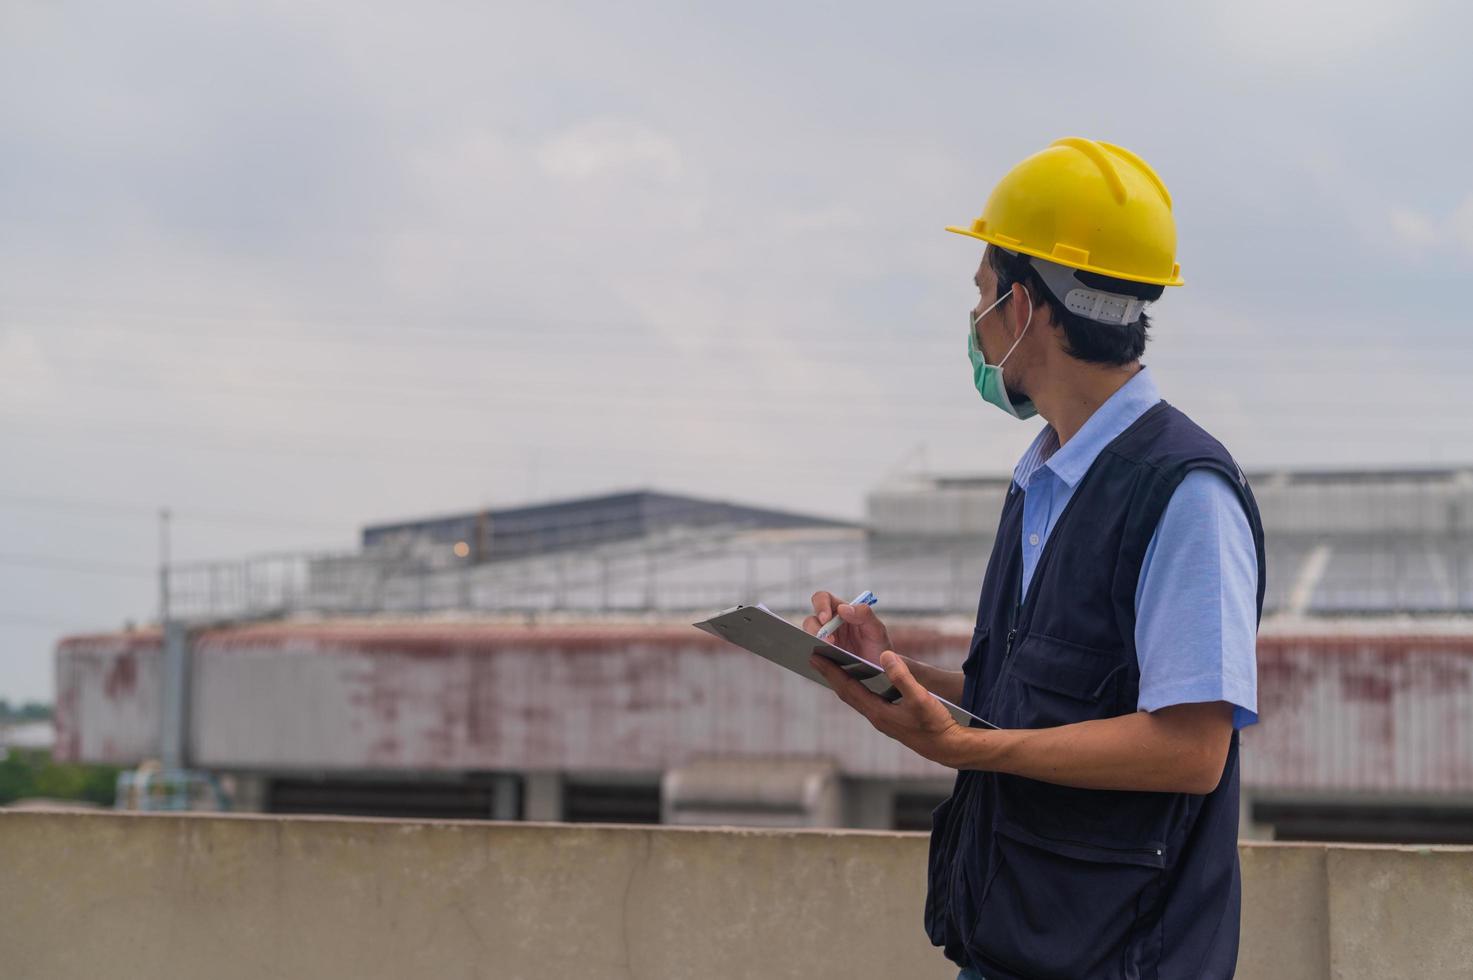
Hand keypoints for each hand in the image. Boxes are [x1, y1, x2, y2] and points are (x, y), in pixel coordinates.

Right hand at [802, 590, 891, 661]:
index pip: (824, 599)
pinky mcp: (822, 656)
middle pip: (812, 619)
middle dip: (816, 629)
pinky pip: (812, 653)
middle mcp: (830, 625)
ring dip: (815, 642)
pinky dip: (813, 655)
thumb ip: (865, 615)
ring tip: (830, 651)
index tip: (826, 619)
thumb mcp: (877, 630)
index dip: (821, 605)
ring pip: (809, 636)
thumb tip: (843, 608)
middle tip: (829, 641)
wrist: (882, 672)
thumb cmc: (880, 648)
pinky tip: (822, 660)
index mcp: (842, 612)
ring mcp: (825, 641)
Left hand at [809, 649, 969, 768]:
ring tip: (832, 668)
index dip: (831, 671)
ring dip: (842, 683)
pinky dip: (857, 689)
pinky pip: (866, 701)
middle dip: (830, 675)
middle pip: (846, 693)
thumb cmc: (935, 724)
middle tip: (815, 659)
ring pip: (855, 698)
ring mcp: (883, 720)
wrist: (948, 748)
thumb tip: (885, 656)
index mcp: (877, 711)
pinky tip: (859, 683)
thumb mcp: (920, 698)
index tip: (815, 657)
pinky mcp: (891, 721)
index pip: (847, 687)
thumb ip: (902, 676)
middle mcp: (876, 717)